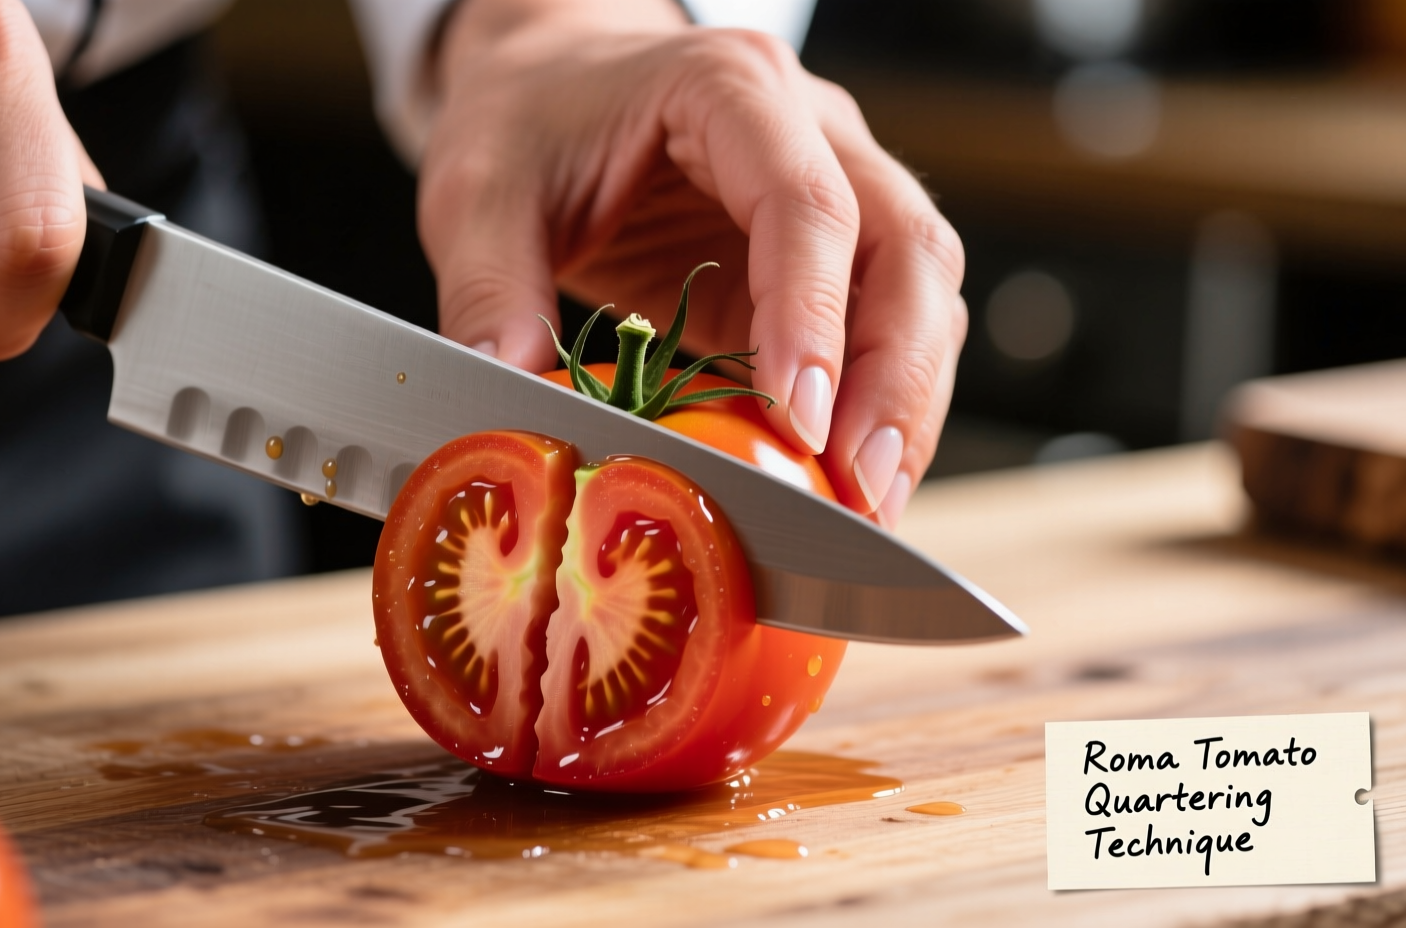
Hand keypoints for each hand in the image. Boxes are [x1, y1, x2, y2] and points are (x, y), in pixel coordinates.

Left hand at [419, 0, 966, 526]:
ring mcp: (841, 188)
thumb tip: (513, 392)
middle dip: (898, 378)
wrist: (556, 82)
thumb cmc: (530, 118)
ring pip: (925, 292)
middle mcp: (813, 130)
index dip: (813, 316)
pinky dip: (882, 407)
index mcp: (730, 89)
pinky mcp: (831, 261)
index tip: (801, 422)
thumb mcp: (480, 191)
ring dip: (908, 404)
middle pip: (908, 248)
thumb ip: (491, 288)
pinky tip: (849, 481)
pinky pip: (890, 329)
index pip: (807, 202)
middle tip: (861, 489)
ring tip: (867, 505)